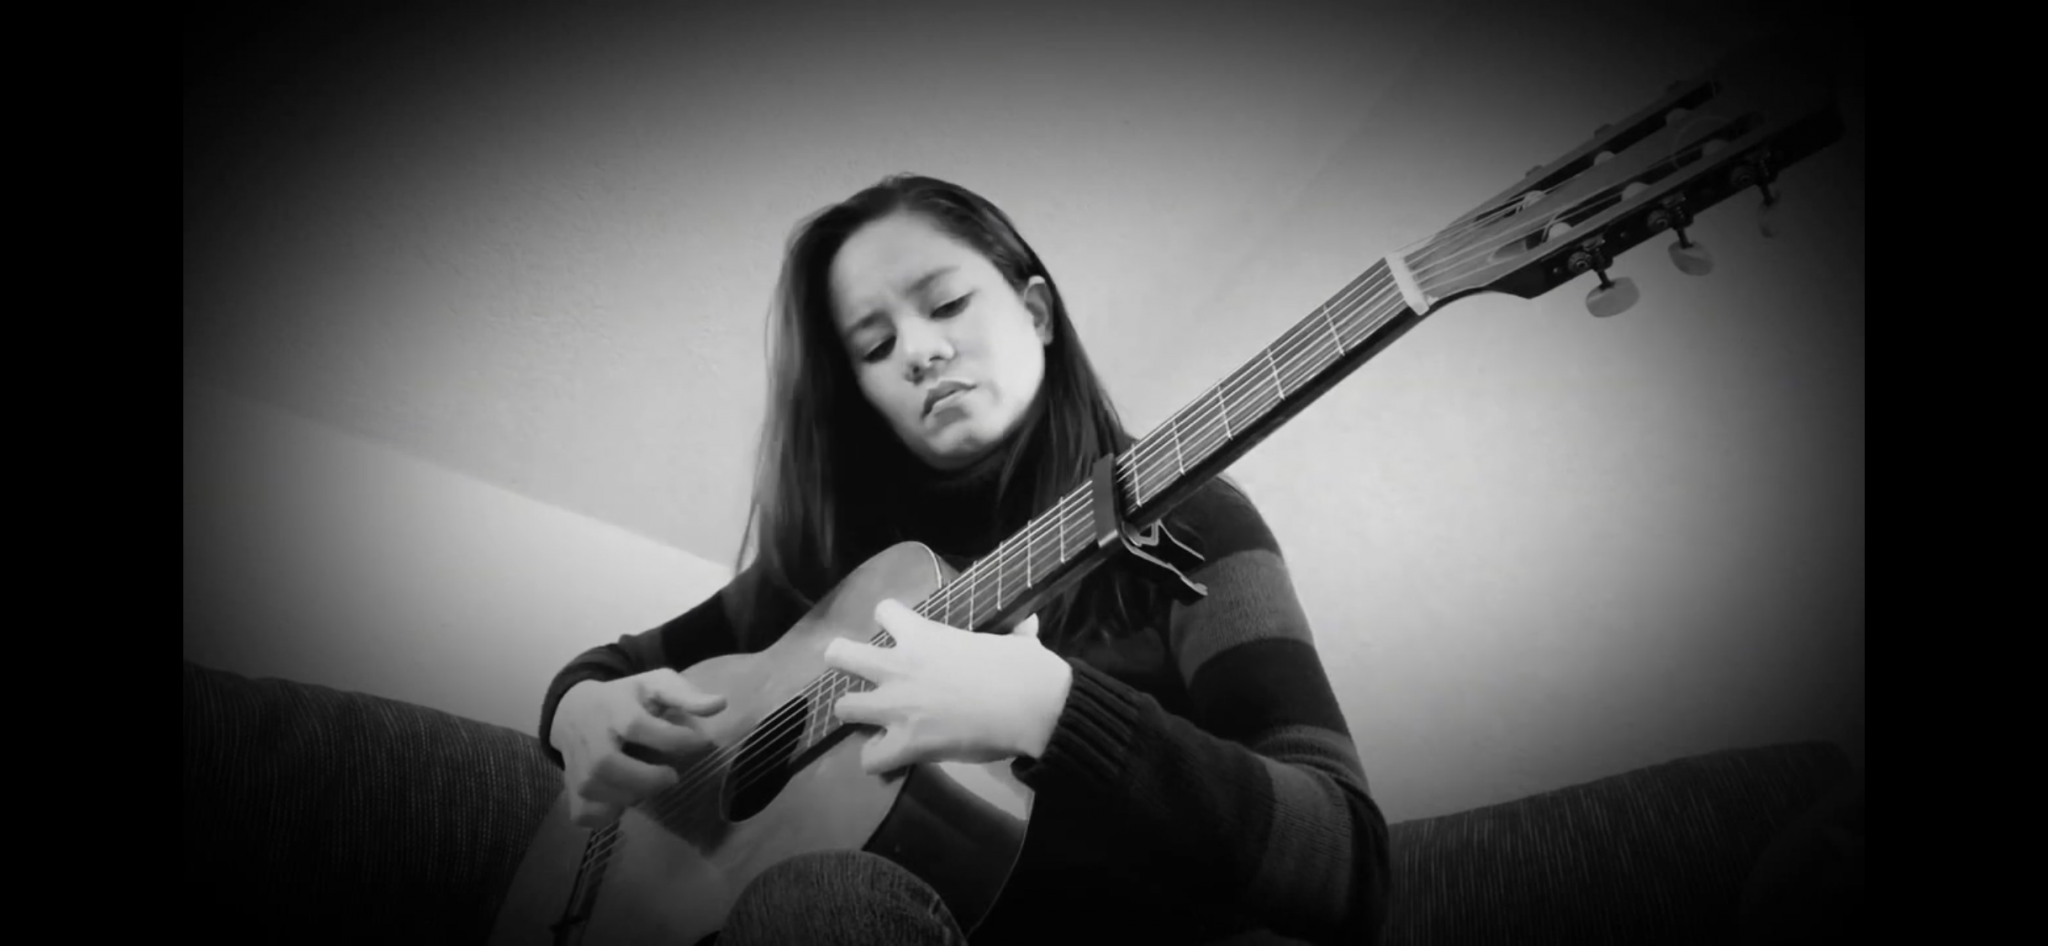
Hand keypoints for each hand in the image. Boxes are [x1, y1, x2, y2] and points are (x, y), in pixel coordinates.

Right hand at [549, 669, 726, 827]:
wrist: (572, 710)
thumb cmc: (624, 698)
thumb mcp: (655, 685)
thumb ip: (686, 695)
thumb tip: (721, 704)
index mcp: (613, 710)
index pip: (638, 726)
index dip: (676, 739)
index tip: (700, 744)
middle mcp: (591, 740)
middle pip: (610, 766)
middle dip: (648, 778)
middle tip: (671, 776)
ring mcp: (577, 768)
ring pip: (601, 793)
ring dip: (633, 794)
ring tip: (646, 781)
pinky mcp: (571, 790)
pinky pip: (588, 813)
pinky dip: (608, 813)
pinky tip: (621, 797)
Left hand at [824, 598, 1072, 775]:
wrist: (1030, 706)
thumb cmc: (1023, 668)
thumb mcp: (1017, 643)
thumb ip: (1016, 634)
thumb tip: (1031, 624)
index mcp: (923, 635)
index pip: (884, 611)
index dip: (889, 620)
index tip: (899, 632)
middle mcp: (898, 666)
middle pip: (840, 655)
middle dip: (843, 661)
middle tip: (858, 671)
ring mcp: (896, 706)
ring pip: (843, 707)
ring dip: (857, 713)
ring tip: (871, 719)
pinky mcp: (906, 743)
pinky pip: (870, 759)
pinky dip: (878, 761)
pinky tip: (891, 758)